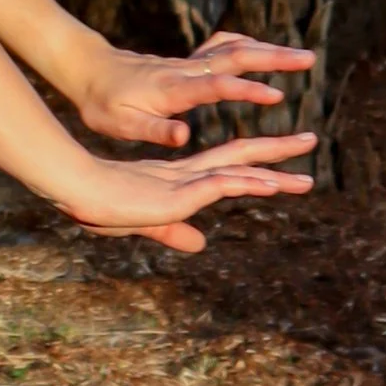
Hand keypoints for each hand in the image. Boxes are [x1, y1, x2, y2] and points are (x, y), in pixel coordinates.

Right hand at [61, 135, 317, 254]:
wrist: (75, 190)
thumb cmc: (97, 204)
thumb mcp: (145, 224)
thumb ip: (173, 233)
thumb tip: (202, 245)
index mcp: (179, 179)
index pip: (228, 168)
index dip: (258, 168)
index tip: (286, 170)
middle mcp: (188, 173)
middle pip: (242, 156)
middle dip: (278, 151)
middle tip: (311, 140)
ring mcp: (185, 180)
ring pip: (239, 165)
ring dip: (276, 161)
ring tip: (308, 146)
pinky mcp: (179, 190)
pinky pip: (221, 184)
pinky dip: (249, 182)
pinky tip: (273, 183)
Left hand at [75, 32, 319, 150]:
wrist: (87, 70)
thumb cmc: (102, 104)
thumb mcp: (120, 125)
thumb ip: (153, 130)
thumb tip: (184, 137)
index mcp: (173, 90)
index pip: (217, 86)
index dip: (246, 90)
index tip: (277, 96)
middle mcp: (185, 70)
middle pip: (235, 57)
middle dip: (274, 58)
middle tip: (310, 60)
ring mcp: (187, 62)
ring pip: (234, 48)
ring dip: (269, 50)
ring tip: (303, 56)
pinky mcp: (187, 61)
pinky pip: (224, 47)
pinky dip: (248, 45)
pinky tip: (262, 51)